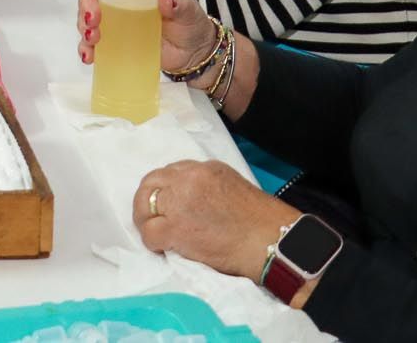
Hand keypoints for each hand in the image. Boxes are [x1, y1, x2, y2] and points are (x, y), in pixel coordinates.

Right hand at [76, 0, 219, 73]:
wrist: (194, 54)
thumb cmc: (190, 23)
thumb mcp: (188, 8)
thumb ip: (178, 2)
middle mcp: (119, 1)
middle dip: (86, 4)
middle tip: (94, 17)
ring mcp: (114, 22)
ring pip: (87, 18)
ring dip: (83, 26)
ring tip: (93, 37)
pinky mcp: (113, 44)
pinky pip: (92, 45)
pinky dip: (86, 49)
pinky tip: (89, 55)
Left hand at [132, 159, 293, 280]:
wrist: (271, 242)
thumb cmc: (262, 223)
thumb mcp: (234, 187)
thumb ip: (209, 188)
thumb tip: (193, 202)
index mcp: (205, 168)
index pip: (172, 172)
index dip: (167, 190)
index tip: (169, 204)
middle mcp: (189, 178)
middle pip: (152, 181)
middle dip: (147, 199)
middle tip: (151, 217)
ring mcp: (180, 201)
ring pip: (145, 204)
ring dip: (147, 220)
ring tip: (155, 233)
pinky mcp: (175, 228)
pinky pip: (149, 233)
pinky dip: (152, 242)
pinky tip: (162, 248)